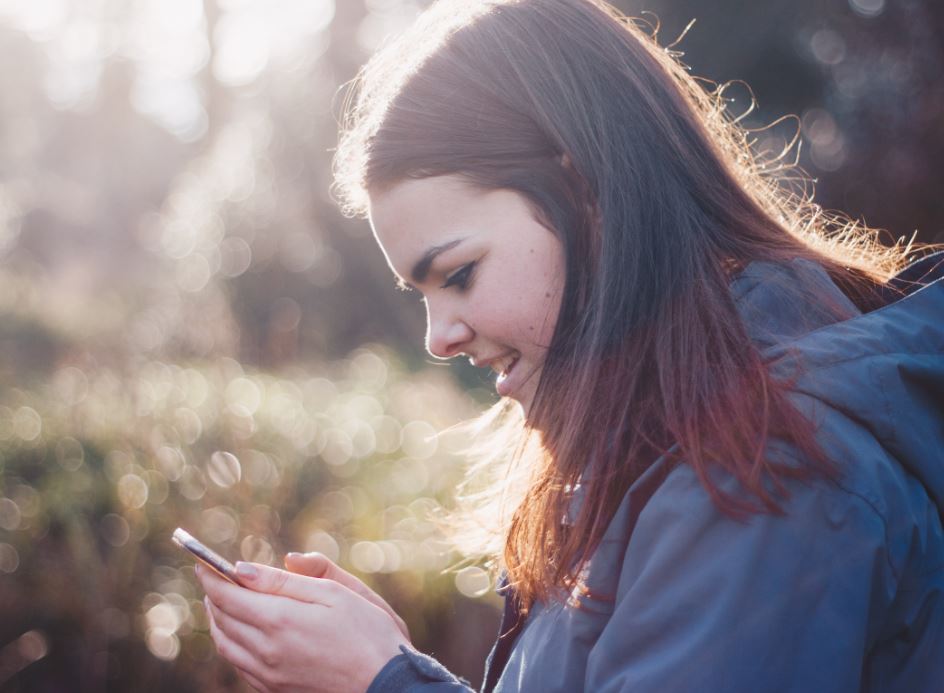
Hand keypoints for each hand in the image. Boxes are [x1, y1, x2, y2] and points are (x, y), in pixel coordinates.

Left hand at [196, 561, 410, 692]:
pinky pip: (239, 664)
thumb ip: (287, 580)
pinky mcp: (275, 690)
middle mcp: (266, 650)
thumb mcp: (334, 593)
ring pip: (225, 644)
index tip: (202, 561)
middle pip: (222, 619)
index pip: (227, 595)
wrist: (386, 685)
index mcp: (279, 620)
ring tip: (221, 601)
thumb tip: (243, 568)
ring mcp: (268, 675)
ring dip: (217, 619)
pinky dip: (230, 643)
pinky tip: (239, 633)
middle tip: (211, 577)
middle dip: (213, 594)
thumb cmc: (368, 633)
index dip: (211, 576)